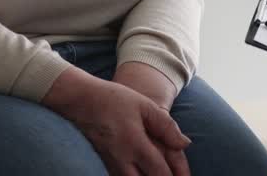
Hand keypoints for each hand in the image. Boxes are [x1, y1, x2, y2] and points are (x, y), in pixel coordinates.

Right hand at [42, 67, 190, 175]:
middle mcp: (122, 159)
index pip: (160, 171)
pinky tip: (142, 171)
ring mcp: (111, 164)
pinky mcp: (104, 163)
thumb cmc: (114, 99)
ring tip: (159, 173)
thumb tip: (185, 144)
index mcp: (135, 144)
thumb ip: (166, 126)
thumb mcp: (144, 106)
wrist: (81, 100)